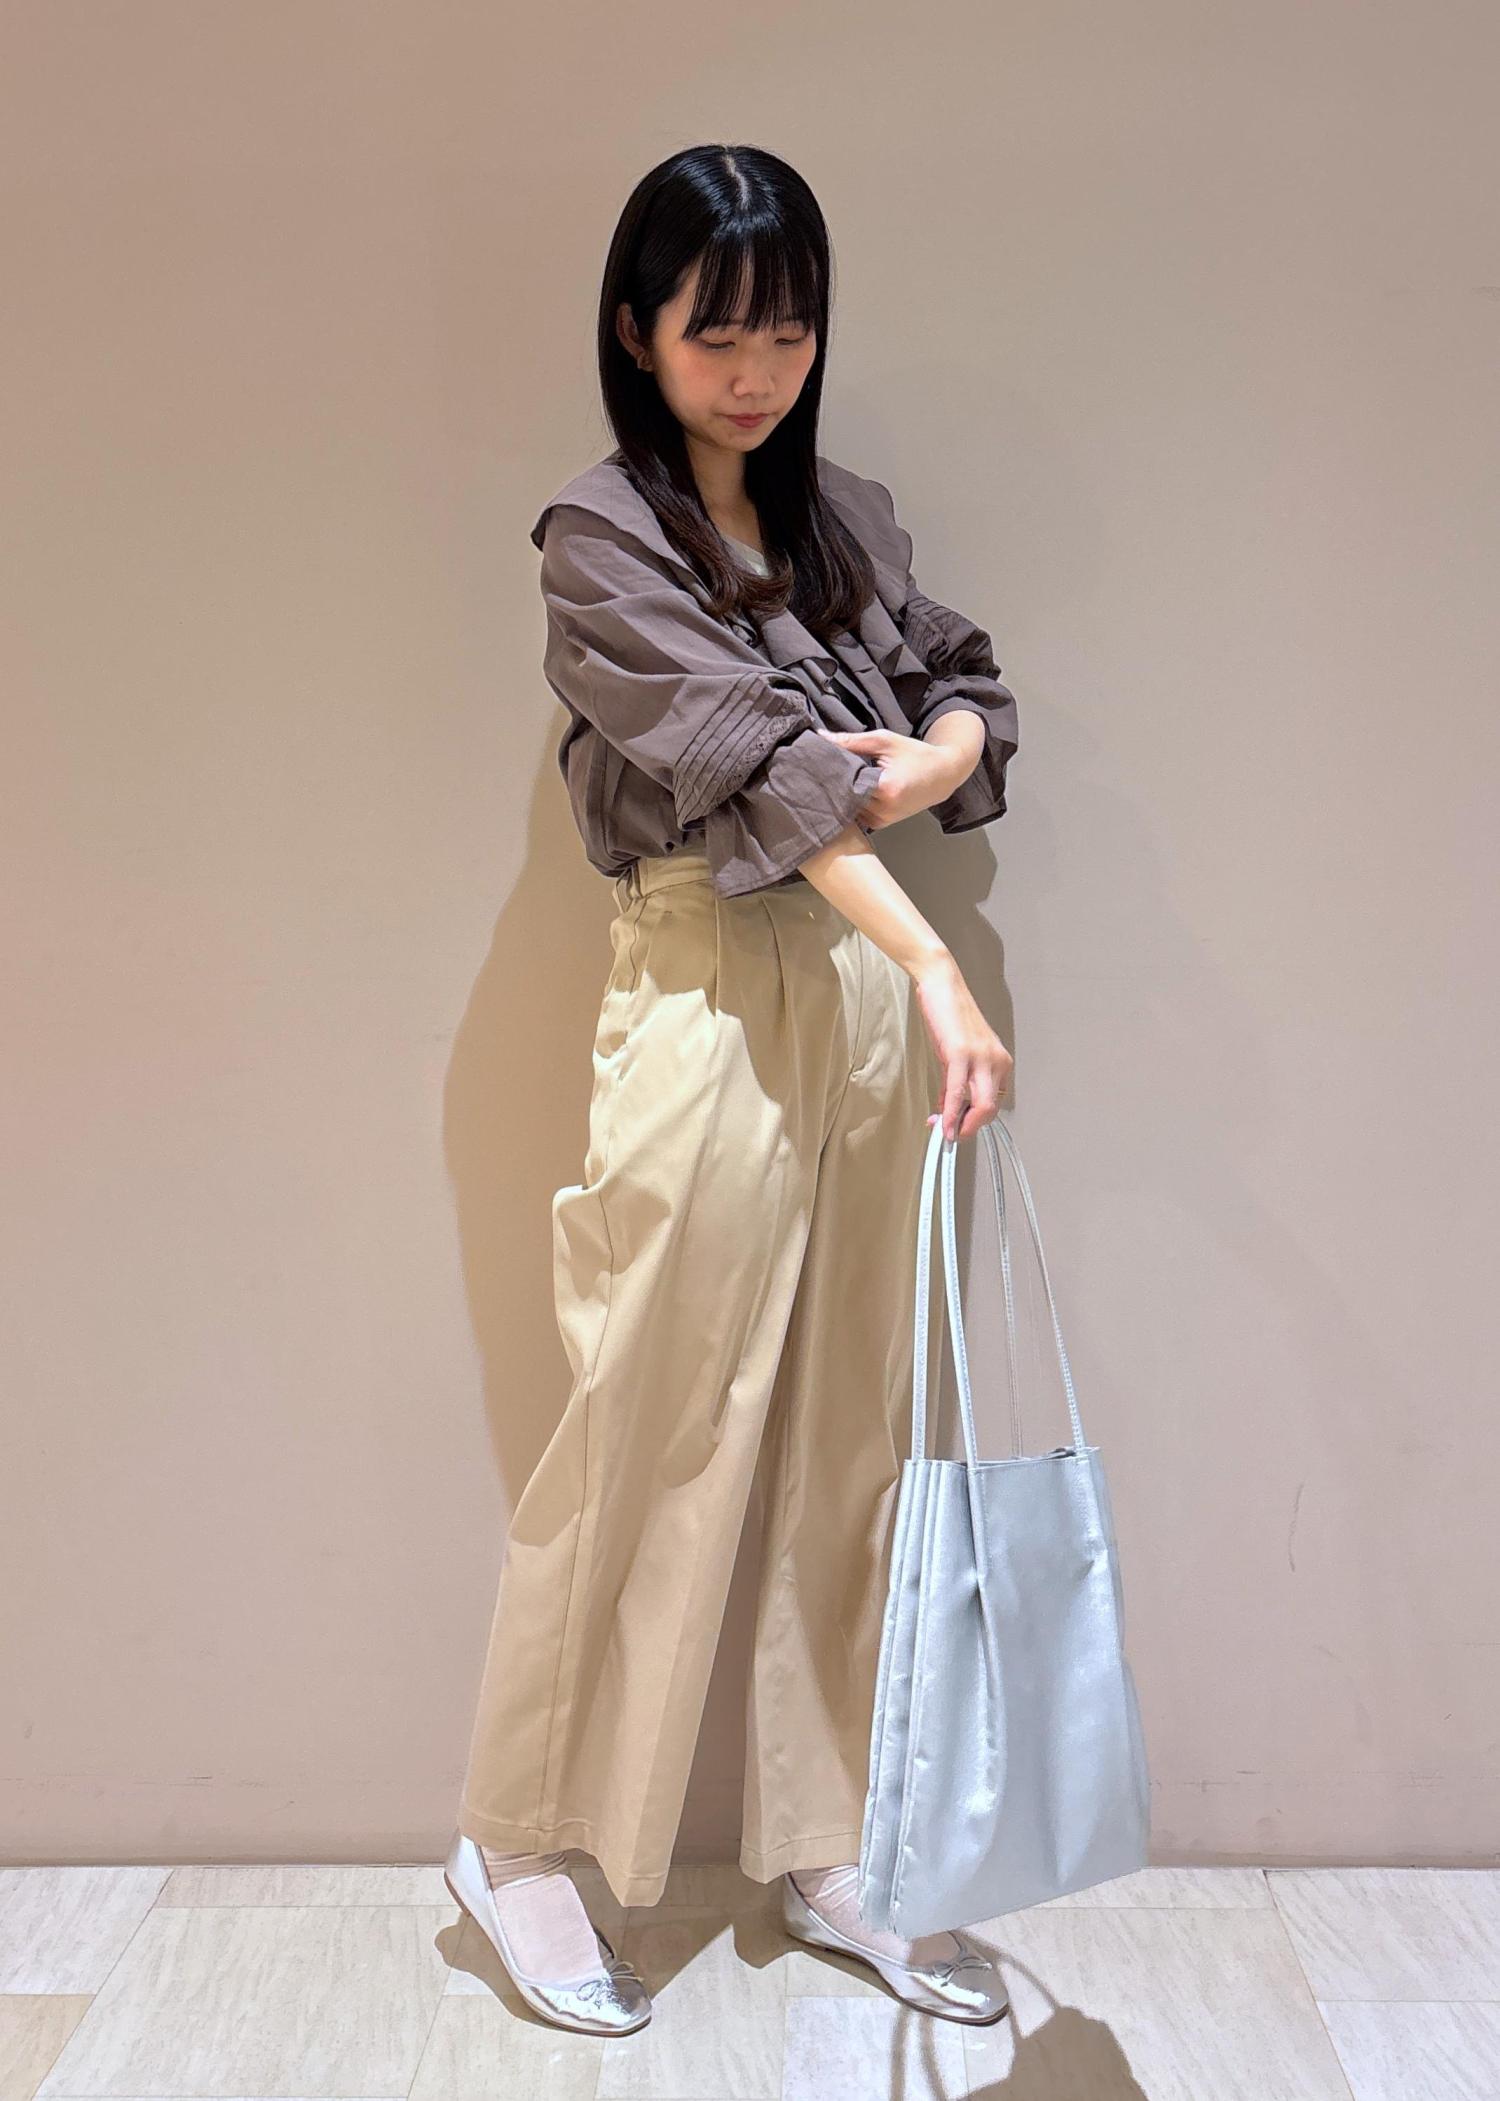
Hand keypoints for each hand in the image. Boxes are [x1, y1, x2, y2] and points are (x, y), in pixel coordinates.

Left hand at [815, 726, 969, 831]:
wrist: (942, 776)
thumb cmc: (915, 754)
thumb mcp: (884, 740)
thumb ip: (851, 741)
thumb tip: (820, 737)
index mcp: (885, 788)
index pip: (844, 782)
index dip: (831, 771)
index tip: (819, 761)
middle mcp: (883, 809)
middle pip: (844, 797)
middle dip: (834, 783)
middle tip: (823, 769)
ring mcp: (881, 820)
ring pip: (848, 808)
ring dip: (842, 794)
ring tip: (839, 778)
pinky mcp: (880, 825)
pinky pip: (856, 814)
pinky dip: (852, 802)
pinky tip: (851, 789)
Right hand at [909, 953, 1013, 1141]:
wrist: (942, 984)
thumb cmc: (949, 1016)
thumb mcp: (957, 1053)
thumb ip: (957, 1081)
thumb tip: (946, 1109)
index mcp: (1001, 1062)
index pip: (994, 1103)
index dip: (974, 1121)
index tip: (954, 1127)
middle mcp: (998, 1061)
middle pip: (991, 1109)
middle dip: (971, 1129)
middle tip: (952, 1137)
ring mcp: (981, 1057)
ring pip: (982, 1105)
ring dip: (962, 1126)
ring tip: (945, 1135)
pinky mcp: (961, 1052)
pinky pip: (956, 1091)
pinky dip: (950, 1111)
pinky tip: (942, 1122)